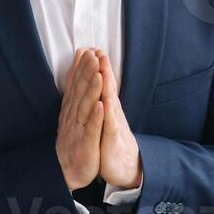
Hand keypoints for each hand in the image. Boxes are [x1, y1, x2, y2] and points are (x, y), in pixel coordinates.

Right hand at [56, 47, 103, 192]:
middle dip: (86, 73)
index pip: (74, 86)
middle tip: (92, 55)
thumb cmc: (74, 140)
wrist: (69, 173)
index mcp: (70, 111)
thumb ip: (74, 94)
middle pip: (79, 92)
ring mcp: (78, 132)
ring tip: (98, 73)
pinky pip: (91, 130)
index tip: (86, 50)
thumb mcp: (72, 116)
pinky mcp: (86, 146)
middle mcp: (72, 118)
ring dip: (91, 90)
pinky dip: (95, 118)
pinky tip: (101, 105)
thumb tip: (75, 71)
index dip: (80, 68)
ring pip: (85, 108)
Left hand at [94, 49, 141, 188]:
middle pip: (106, 87)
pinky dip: (106, 113)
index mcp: (106, 106)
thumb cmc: (110, 140)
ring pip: (109, 102)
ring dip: (105, 85)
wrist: (123, 166)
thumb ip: (100, 98)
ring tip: (102, 69)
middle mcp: (111, 112)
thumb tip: (96, 80)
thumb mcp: (104, 117)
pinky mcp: (112, 140)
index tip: (91, 48)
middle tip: (98, 51)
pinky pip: (109, 125)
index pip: (101, 83)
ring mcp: (113, 124)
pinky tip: (104, 102)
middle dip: (102, 69)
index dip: (96, 67)